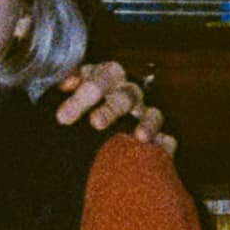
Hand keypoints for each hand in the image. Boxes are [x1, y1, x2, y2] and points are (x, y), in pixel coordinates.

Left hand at [56, 59, 171, 152]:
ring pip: (152, 115)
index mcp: (107, 76)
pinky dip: (165, 146)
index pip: (100, 79)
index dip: (83, 96)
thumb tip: (64, 84)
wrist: (88, 128)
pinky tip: (160, 153)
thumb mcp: (65, 92)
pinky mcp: (157, 137)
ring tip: (141, 137)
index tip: (62, 118)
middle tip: (96, 123)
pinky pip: (167, 141)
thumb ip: (65, 85)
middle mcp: (128, 93)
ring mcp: (145, 115)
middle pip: (126, 96)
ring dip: (147, 124)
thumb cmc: (74, 106)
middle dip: (112, 109)